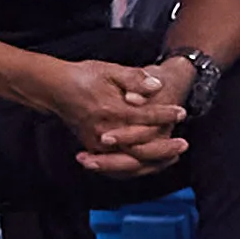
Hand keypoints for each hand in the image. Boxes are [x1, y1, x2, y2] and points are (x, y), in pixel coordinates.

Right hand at [42, 57, 185, 175]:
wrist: (56, 88)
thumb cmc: (85, 76)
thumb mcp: (110, 70)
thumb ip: (134, 78)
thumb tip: (156, 86)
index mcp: (109, 109)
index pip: (144, 117)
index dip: (165, 115)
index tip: (182, 112)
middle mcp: (102, 130)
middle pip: (138, 147)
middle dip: (163, 148)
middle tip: (183, 144)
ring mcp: (95, 143)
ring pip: (128, 162)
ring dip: (153, 162)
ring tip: (173, 157)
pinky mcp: (91, 149)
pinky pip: (115, 166)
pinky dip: (135, 168)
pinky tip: (152, 165)